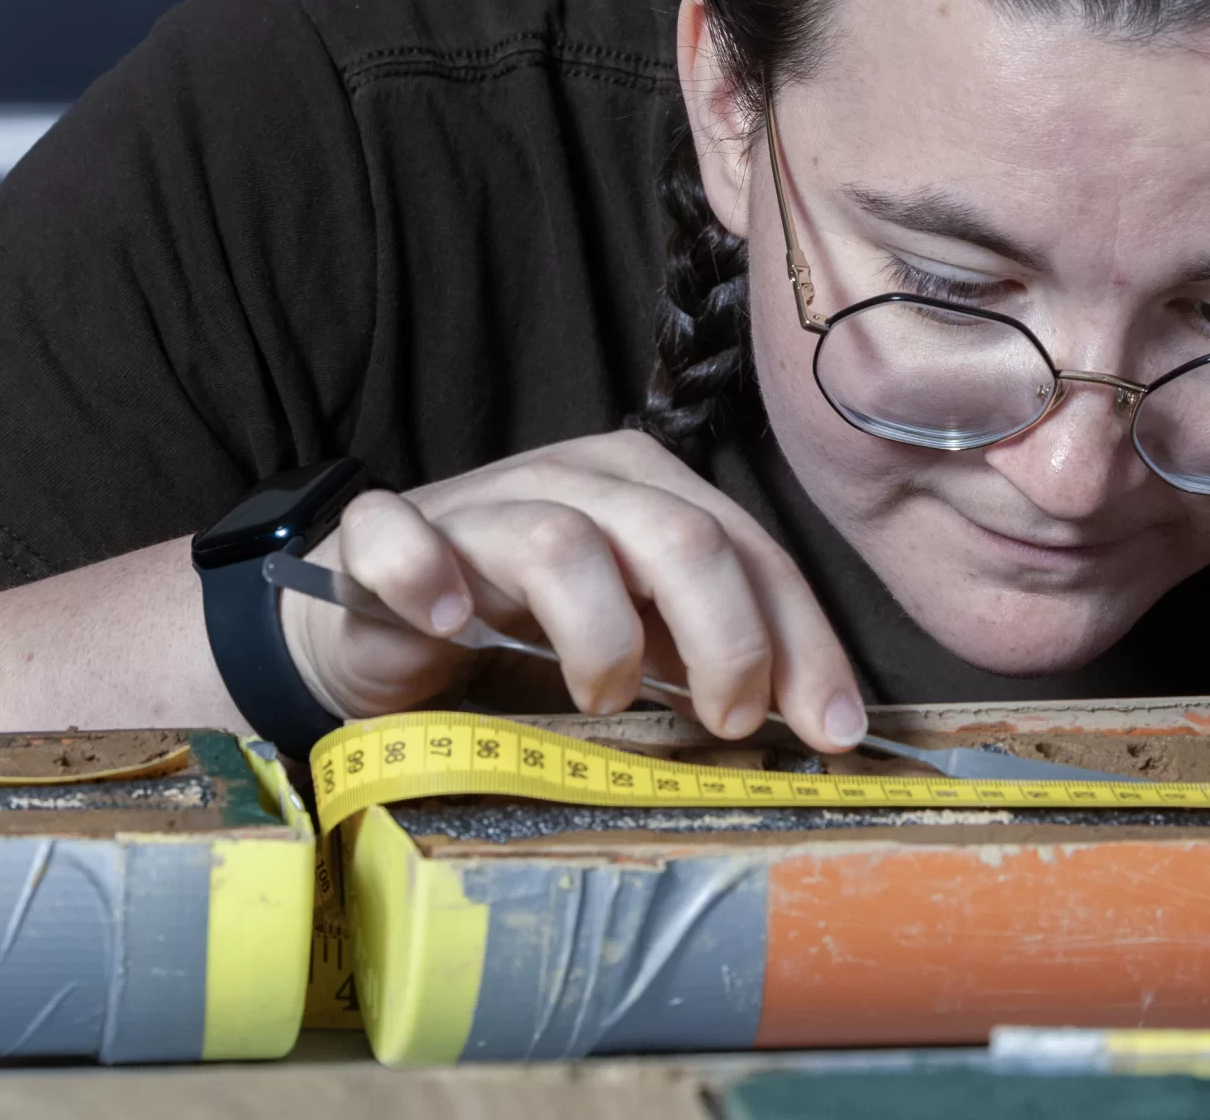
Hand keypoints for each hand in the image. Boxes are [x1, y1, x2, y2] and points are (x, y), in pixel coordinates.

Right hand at [278, 429, 866, 752]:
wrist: (378, 617)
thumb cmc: (528, 627)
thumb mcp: (643, 637)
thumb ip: (710, 656)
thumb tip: (815, 722)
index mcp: (654, 491)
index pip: (754, 553)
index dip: (802, 642)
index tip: (830, 729)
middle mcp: (579, 479)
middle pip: (681, 539)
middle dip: (729, 641)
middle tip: (730, 722)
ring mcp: (482, 503)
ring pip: (566, 544)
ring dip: (602, 639)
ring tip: (604, 700)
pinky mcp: (386, 536)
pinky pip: (401, 539)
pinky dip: (427, 579)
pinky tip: (448, 625)